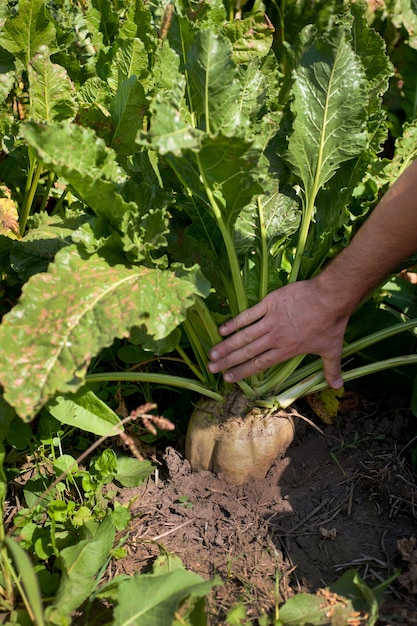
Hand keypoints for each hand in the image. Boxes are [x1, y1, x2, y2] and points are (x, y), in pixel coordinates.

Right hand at [208, 279, 348, 388]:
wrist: (330, 298)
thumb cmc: (331, 324)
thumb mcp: (332, 349)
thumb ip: (331, 369)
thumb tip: (338, 387)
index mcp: (286, 350)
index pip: (259, 364)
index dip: (242, 372)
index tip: (227, 378)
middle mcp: (275, 338)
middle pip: (247, 352)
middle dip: (228, 361)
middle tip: (211, 368)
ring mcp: (271, 320)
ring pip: (244, 336)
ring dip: (227, 345)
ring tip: (212, 353)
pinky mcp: (270, 304)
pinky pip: (248, 315)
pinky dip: (235, 322)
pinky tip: (222, 329)